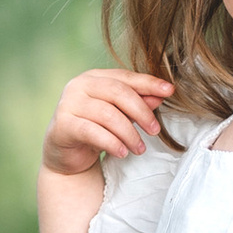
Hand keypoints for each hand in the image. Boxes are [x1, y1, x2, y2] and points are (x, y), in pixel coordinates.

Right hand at [43, 67, 172, 177]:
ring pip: (108, 114)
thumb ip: (137, 103)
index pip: (125, 77)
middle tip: (155, 130)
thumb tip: (162, 94)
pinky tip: (122, 153)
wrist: (65, 155)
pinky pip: (93, 132)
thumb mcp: (120, 116)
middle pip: (118, 92)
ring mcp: (68, 104)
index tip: (169, 91)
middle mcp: (79, 86)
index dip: (148, 83)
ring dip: (129, 133)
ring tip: (140, 148)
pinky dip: (112, 143)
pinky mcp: (63, 125)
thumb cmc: (94, 130)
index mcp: (94, 77)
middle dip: (141, 112)